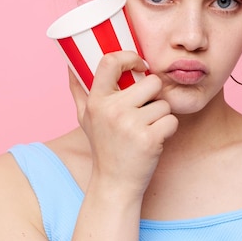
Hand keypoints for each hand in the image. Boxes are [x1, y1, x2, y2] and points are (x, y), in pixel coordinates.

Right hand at [69, 51, 178, 197]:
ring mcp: (130, 124)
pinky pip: (171, 120)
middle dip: (154, 97)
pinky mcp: (148, 139)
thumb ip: (79, 89)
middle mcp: (112, 110)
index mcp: (96, 101)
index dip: (130, 57)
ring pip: (164, 103)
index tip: (140, 65)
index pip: (110, 61)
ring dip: (160, 116)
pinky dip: (168, 130)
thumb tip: (70, 63)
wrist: (115, 183)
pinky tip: (154, 140)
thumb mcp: (85, 118)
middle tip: (143, 114)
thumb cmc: (103, 147)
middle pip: (151, 82)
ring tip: (145, 130)